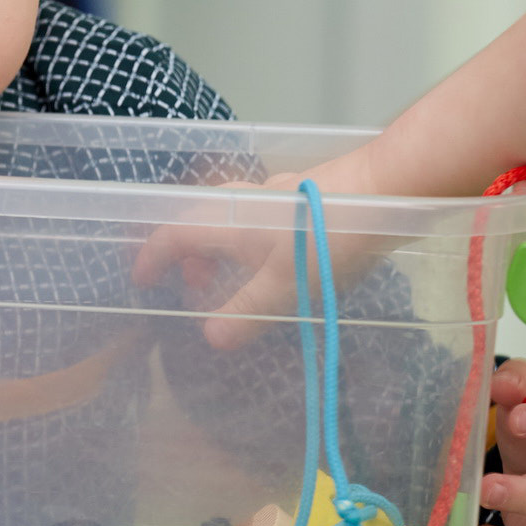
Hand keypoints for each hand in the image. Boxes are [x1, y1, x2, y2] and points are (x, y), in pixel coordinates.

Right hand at [129, 166, 383, 350]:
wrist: (384, 188)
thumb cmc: (326, 240)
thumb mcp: (285, 287)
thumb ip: (246, 312)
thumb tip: (209, 337)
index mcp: (227, 220)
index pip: (172, 235)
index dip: (152, 256)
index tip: (141, 279)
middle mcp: (242, 200)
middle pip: (197, 223)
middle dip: (187, 256)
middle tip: (194, 287)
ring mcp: (273, 193)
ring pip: (229, 218)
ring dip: (220, 249)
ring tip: (236, 278)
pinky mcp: (299, 194)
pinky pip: (254, 217)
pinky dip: (247, 240)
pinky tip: (277, 258)